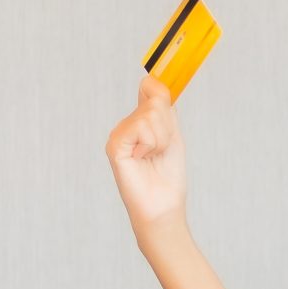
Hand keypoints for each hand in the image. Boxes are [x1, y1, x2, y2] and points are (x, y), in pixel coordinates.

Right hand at [107, 73, 188, 237]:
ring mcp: (118, 134)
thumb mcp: (172, 135)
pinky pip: (140, 127)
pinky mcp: (114, 146)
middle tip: (162, 151)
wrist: (163, 207)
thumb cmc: (168, 176)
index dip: (163, 97)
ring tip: (154, 157)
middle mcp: (127, 125)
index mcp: (140, 121)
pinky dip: (151, 144)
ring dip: (162, 138)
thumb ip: (165, 108)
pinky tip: (143, 159)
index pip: (151, 87)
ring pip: (150, 114)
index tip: (169, 120)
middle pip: (155, 100)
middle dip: (168, 127)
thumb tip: (152, 81)